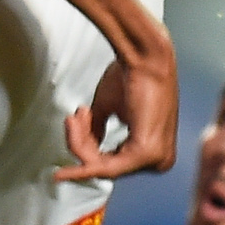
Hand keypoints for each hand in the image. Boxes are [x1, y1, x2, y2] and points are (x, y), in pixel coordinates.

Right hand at [56, 39, 178, 181]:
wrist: (146, 57)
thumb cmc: (131, 76)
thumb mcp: (110, 109)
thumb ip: (98, 131)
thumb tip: (87, 149)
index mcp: (156, 150)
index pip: (113, 162)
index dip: (87, 145)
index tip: (72, 120)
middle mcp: (160, 160)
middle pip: (106, 167)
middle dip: (82, 143)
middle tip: (73, 116)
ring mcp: (156, 159)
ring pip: (103, 167)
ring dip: (80, 142)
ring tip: (76, 114)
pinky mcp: (146, 153)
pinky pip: (106, 166)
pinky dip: (84, 154)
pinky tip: (64, 163)